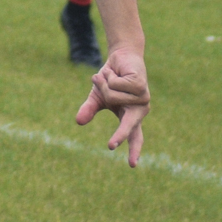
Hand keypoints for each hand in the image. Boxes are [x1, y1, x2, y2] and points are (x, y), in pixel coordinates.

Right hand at [74, 48, 149, 166]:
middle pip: (128, 126)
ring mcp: (142, 98)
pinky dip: (108, 77)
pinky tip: (115, 72)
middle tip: (110, 146)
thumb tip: (78, 122)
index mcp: (132, 117)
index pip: (135, 137)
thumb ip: (89, 110)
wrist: (121, 56)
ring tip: (108, 77)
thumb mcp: (97, 97)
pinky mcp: (141, 85)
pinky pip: (115, 85)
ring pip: (113, 97)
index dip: (133, 150)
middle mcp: (140, 110)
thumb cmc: (111, 79)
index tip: (132, 165)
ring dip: (104, 84)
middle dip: (119, 135)